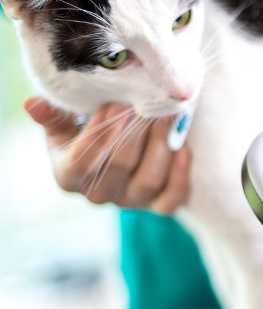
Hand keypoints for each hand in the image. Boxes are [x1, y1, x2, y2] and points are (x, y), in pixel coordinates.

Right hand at [25, 97, 190, 212]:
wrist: (118, 146)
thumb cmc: (89, 130)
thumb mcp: (67, 123)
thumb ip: (53, 115)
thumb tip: (32, 104)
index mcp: (69, 176)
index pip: (80, 163)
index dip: (98, 136)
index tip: (114, 105)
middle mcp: (99, 194)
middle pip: (119, 167)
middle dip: (135, 132)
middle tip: (146, 103)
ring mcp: (131, 202)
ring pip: (148, 181)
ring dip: (161, 146)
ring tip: (168, 116)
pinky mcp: (158, 205)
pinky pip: (172, 199)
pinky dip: (181, 175)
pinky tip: (184, 148)